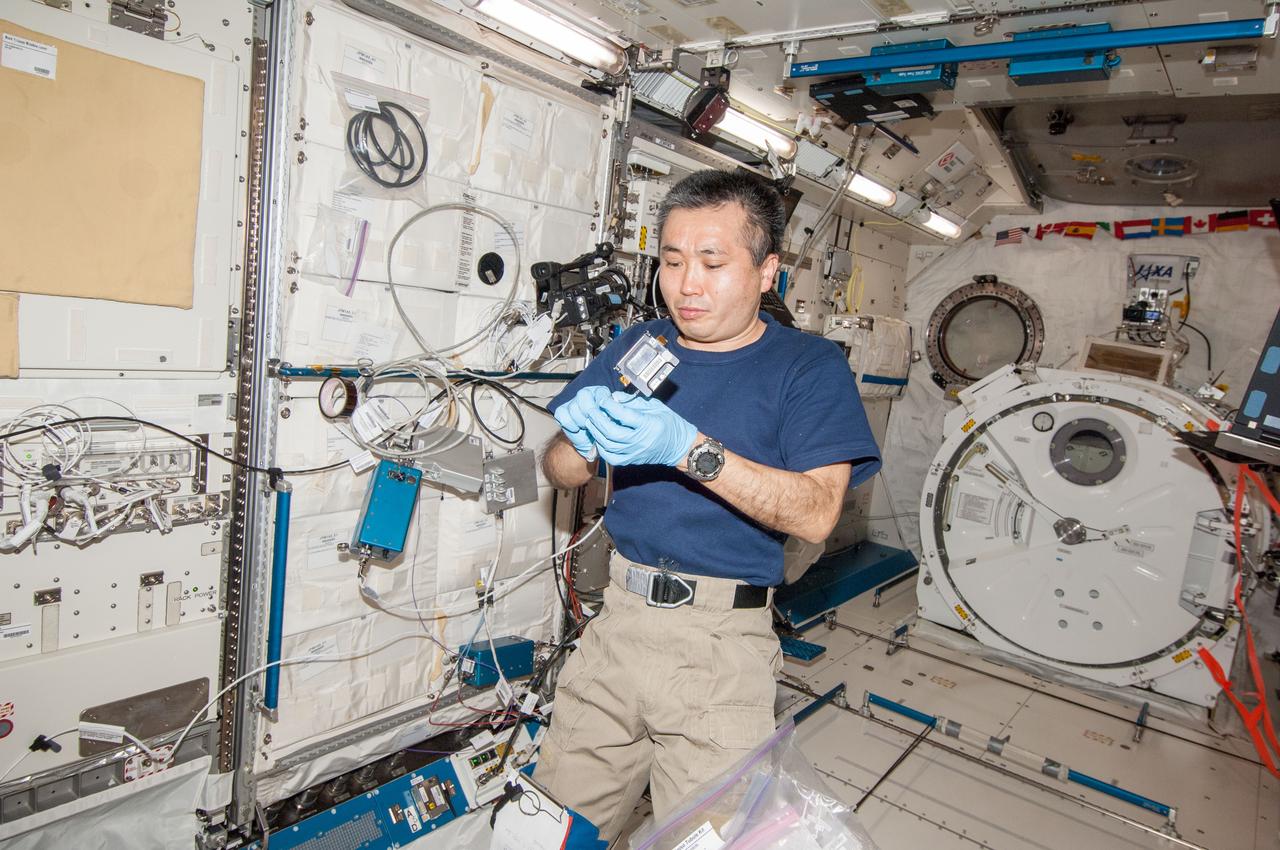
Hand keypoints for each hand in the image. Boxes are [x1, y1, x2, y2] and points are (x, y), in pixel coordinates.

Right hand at [554, 385, 610, 459]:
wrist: (593, 444)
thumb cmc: (606, 431)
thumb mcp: (614, 422)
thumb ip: (614, 412)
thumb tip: (612, 406)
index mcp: (602, 392)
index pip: (600, 392)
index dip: (602, 406)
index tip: (606, 417)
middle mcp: (587, 393)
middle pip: (583, 394)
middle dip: (589, 411)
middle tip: (593, 422)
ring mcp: (573, 401)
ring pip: (573, 406)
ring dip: (580, 420)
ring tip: (586, 427)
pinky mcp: (562, 411)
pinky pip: (561, 414)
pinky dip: (569, 424)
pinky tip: (576, 429)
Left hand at [576, 391, 697, 467]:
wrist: (679, 447)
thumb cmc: (669, 424)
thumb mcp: (655, 407)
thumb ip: (633, 402)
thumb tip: (614, 398)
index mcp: (649, 425)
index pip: (624, 415)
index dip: (610, 406)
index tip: (603, 399)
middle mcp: (641, 441)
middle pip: (612, 432)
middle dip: (598, 420)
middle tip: (591, 409)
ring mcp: (635, 453)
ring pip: (608, 445)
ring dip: (596, 432)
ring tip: (590, 421)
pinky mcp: (630, 461)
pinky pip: (610, 457)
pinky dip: (601, 447)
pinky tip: (598, 437)